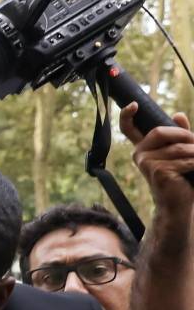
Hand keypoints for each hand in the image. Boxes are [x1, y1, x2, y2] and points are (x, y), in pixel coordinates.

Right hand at [121, 103, 193, 221]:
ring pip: (178, 147)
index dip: (126, 116)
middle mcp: (139, 154)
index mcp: (143, 148)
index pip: (128, 129)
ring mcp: (146, 163)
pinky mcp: (156, 171)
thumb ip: (180, 135)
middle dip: (184, 135)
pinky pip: (182, 160)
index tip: (133, 105)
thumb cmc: (180, 178)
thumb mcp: (181, 153)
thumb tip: (178, 115)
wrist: (177, 204)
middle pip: (160, 131)